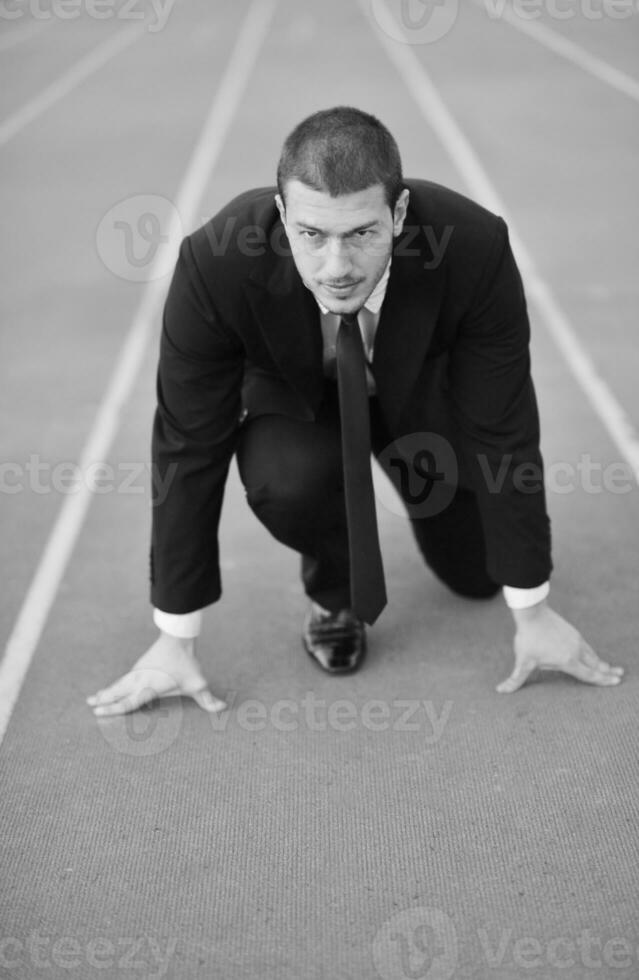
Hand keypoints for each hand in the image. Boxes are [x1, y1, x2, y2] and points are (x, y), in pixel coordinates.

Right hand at [87, 631, 225, 715]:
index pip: (128, 702)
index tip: (98, 711)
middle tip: (90, 705)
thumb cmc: (186, 663)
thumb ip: (208, 699)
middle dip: (104, 700)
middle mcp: (139, 681)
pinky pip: (123, 680)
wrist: (178, 639)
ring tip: (92, 698)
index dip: (113, 708)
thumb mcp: (198, 683)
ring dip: (106, 693)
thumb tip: (223, 707)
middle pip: (117, 693)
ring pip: (118, 685)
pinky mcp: (139, 667)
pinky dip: (114, 686)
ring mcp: (137, 673)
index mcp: (148, 688)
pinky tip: (111, 689)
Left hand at [497, 601, 623, 693]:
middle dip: (607, 672)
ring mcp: (576, 640)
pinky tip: (591, 655)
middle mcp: (576, 651)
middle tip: (620, 676)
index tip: (615, 682)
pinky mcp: (573, 632)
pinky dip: (592, 653)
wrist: (533, 613)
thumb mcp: (522, 661)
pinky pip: (586, 646)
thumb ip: (515, 679)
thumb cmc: (528, 638)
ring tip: (609, 667)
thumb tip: (500, 690)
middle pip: (595, 665)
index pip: (588, 675)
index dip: (602, 680)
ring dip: (601, 662)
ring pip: (592, 654)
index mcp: (568, 661)